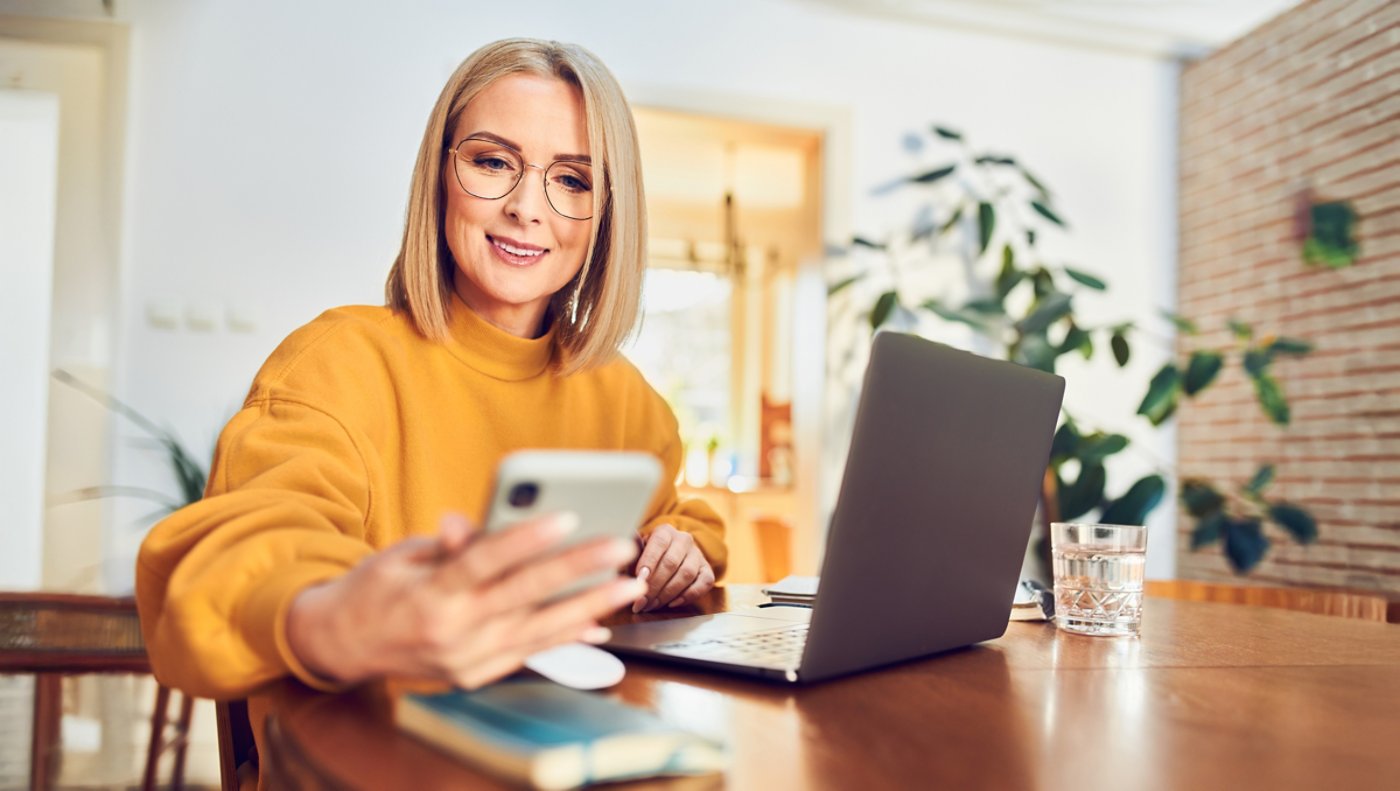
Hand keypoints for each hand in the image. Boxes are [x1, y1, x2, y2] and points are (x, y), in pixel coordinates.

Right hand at [286, 512, 643, 688]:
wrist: (342, 645)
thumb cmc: (377, 587)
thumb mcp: (403, 555)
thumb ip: (447, 542)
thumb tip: (468, 523)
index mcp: (430, 596)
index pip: (485, 562)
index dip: (527, 540)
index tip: (568, 517)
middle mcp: (451, 634)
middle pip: (524, 596)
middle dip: (579, 570)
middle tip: (621, 547)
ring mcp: (465, 661)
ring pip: (539, 631)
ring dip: (590, 607)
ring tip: (629, 585)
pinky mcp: (475, 676)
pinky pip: (529, 653)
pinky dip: (565, 637)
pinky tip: (599, 623)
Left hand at [632, 523, 714, 611]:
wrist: (671, 555)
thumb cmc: (648, 557)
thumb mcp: (635, 553)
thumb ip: (628, 559)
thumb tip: (617, 562)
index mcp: (664, 531)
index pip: (658, 543)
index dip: (648, 562)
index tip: (638, 580)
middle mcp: (683, 540)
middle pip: (671, 563)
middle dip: (654, 586)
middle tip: (641, 602)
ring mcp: (698, 555)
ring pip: (686, 574)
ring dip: (668, 594)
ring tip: (652, 605)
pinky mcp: (707, 570)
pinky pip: (704, 583)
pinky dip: (689, 595)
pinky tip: (673, 603)